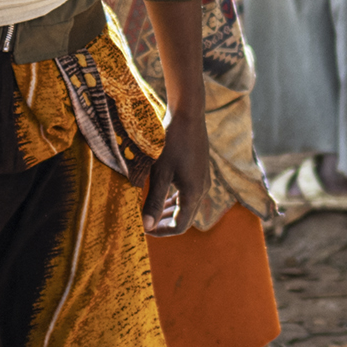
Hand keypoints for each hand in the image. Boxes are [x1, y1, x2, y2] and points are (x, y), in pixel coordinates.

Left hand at [145, 115, 211, 235]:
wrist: (188, 115)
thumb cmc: (171, 143)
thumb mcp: (159, 173)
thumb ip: (153, 201)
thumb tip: (146, 227)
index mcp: (193, 194)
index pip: (180, 226)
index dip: (161, 231)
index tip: (143, 229)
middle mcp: (202, 190)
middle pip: (184, 218)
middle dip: (164, 223)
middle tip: (145, 223)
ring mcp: (203, 180)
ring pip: (186, 206)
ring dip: (169, 211)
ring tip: (150, 212)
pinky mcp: (200, 171)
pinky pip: (188, 193)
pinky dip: (175, 199)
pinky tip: (162, 194)